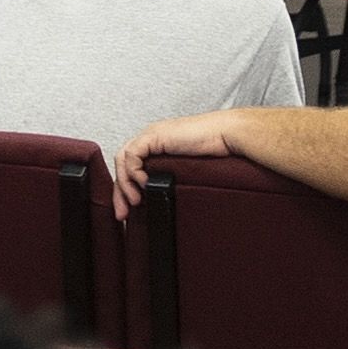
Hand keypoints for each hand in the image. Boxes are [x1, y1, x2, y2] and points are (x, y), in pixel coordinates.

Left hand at [111, 111, 238, 205]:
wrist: (227, 135)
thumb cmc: (216, 151)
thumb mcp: (187, 172)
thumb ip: (171, 180)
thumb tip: (162, 201)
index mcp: (157, 146)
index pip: (130, 167)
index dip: (126, 189)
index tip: (129, 211)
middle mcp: (151, 140)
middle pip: (122, 164)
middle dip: (119, 191)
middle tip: (123, 213)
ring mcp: (151, 136)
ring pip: (123, 159)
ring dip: (125, 184)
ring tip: (135, 201)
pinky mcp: (154, 135)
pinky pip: (132, 154)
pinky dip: (134, 171)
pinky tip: (144, 183)